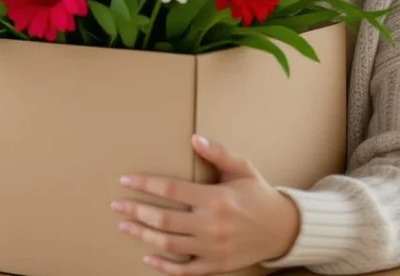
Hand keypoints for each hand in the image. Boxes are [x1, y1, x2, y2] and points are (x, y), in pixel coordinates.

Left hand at [111, 134, 300, 274]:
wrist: (283, 230)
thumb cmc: (258, 195)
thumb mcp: (242, 168)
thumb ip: (218, 153)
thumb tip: (194, 138)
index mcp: (215, 198)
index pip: (171, 190)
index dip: (145, 184)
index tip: (125, 180)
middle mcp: (211, 225)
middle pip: (163, 219)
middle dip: (135, 210)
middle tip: (116, 205)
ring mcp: (212, 248)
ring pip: (168, 243)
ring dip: (142, 234)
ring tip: (124, 225)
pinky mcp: (215, 265)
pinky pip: (184, 269)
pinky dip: (163, 265)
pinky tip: (147, 257)